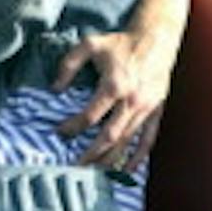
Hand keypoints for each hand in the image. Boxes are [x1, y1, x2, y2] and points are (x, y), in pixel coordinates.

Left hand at [52, 30, 169, 172]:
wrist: (156, 39)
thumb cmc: (121, 42)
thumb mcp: (90, 44)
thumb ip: (68, 64)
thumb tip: (54, 88)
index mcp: (113, 85)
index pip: (89, 116)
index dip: (72, 127)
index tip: (60, 133)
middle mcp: (130, 101)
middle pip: (108, 136)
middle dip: (90, 154)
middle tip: (74, 166)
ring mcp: (146, 108)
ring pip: (126, 142)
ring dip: (110, 159)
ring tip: (94, 171)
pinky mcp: (157, 111)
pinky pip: (148, 139)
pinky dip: (138, 157)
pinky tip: (128, 169)